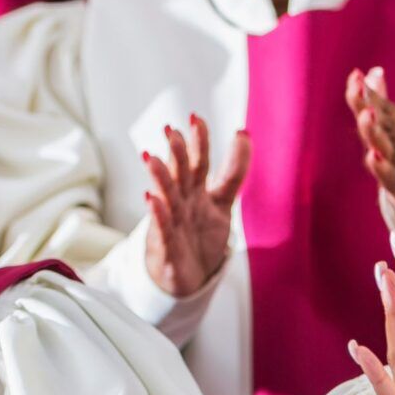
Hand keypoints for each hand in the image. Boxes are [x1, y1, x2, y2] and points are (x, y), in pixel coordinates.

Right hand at [144, 115, 250, 296]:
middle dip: (176, 154)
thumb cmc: (199, 234)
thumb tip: (243, 132)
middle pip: (180, 174)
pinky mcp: (166, 247)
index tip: (196, 118)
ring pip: (166, 197)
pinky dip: (157, 214)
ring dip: (159, 178)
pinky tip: (152, 199)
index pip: (198, 162)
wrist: (188, 276)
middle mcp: (181, 202)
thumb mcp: (222, 201)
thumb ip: (233, 170)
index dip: (199, 142)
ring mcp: (172, 223)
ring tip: (151, 158)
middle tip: (171, 131)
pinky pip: (162, 229)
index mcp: (195, 190)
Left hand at [348, 67, 394, 237]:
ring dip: (380, 135)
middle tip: (360, 90)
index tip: (354, 77)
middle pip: (392, 127)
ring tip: (366, 117)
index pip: (388, 110)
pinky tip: (373, 158)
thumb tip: (372, 71)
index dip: (372, 95)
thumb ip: (383, 106)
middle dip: (375, 109)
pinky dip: (386, 171)